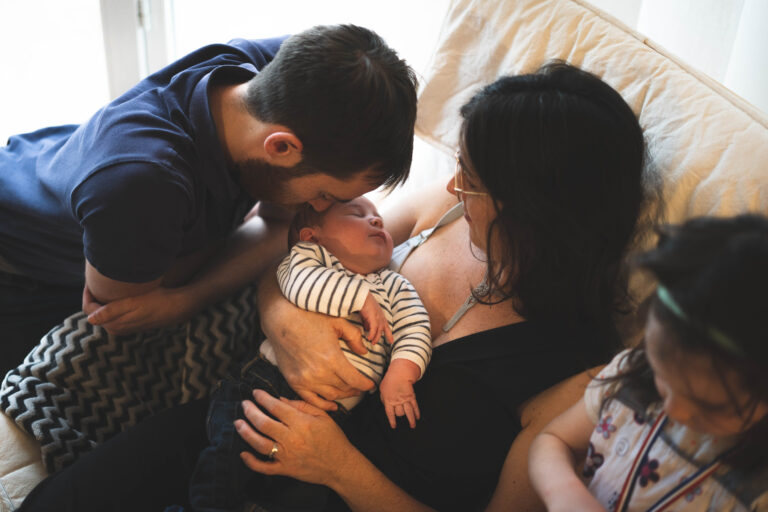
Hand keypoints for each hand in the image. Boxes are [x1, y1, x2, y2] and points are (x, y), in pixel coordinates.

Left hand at [83, 284, 192, 333]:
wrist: (175, 307)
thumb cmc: (155, 301)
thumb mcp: (133, 304)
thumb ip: (111, 312)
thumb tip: (90, 319)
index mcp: (113, 324)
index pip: (89, 309)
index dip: (87, 293)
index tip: (90, 279)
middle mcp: (115, 329)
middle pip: (94, 311)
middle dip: (93, 295)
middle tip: (96, 278)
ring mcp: (122, 327)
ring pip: (103, 312)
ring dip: (102, 299)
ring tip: (105, 283)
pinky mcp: (129, 324)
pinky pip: (113, 313)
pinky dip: (110, 303)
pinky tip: (117, 292)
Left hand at [236, 390, 355, 487]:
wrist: (340, 465)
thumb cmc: (333, 438)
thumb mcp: (322, 416)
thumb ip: (301, 405)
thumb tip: (280, 399)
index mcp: (301, 423)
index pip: (276, 407)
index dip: (263, 398)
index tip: (255, 393)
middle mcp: (292, 439)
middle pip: (264, 423)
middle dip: (250, 411)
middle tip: (244, 404)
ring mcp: (287, 456)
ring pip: (260, 444)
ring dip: (246, 432)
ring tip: (238, 423)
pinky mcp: (285, 470)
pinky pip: (264, 467)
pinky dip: (251, 462)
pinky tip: (243, 453)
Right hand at [260, 276, 374, 410]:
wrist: (280, 319)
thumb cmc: (310, 317)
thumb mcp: (337, 322)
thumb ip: (354, 337)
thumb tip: (364, 352)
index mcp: (332, 358)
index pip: (355, 380)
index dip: (366, 385)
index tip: (371, 385)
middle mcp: (319, 372)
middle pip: (344, 389)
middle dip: (356, 389)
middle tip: (362, 387)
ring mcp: (305, 379)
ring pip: (330, 396)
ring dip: (343, 396)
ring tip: (350, 392)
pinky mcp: (294, 381)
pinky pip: (311, 400)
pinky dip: (323, 404)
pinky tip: (333, 405)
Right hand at [359, 293, 392, 344]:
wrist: (363, 296)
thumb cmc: (365, 304)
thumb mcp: (368, 315)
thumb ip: (368, 322)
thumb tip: (368, 328)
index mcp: (381, 316)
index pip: (386, 326)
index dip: (389, 334)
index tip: (391, 341)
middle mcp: (381, 317)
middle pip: (383, 329)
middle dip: (380, 337)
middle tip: (375, 344)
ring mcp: (378, 317)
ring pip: (379, 330)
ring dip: (375, 337)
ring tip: (372, 342)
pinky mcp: (373, 318)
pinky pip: (374, 328)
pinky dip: (372, 334)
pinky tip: (369, 338)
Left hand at [379, 359, 420, 427]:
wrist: (400, 373)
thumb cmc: (390, 380)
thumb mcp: (382, 389)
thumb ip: (383, 398)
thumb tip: (385, 404)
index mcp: (389, 400)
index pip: (390, 414)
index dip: (392, 421)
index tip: (394, 426)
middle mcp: (397, 402)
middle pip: (400, 413)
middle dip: (400, 415)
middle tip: (401, 416)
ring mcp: (405, 400)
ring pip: (409, 413)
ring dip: (411, 420)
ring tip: (413, 425)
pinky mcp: (412, 397)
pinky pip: (415, 406)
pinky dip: (417, 412)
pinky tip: (418, 416)